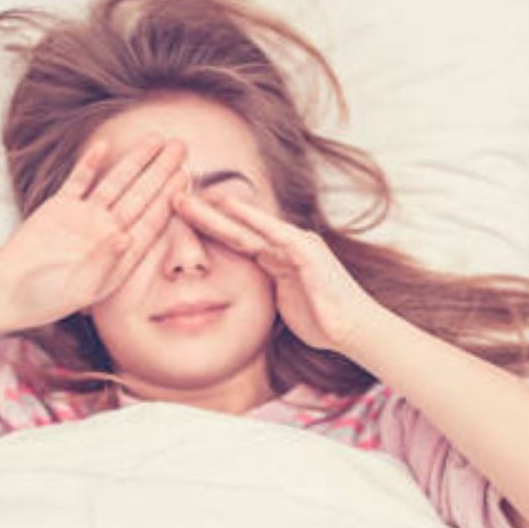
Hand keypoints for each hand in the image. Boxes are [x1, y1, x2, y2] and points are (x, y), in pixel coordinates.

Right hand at [0, 135, 187, 329]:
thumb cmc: (45, 299)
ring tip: (156, 139)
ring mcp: (84, 218)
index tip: (185, 177)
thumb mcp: (80, 289)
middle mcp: (106, 233)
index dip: (168, 198)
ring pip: (116, 183)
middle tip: (182, 146)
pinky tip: (104, 145)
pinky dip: (90, 164)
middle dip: (161, 171)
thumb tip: (127, 237)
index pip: (150, 221)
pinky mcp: (59, 208)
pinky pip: (79, 181)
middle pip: (140, 196)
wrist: (5, 292)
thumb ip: (105, 263)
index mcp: (119, 255)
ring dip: (135, 161)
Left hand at [172, 192, 377, 352]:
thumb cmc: (322, 320)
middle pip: (237, 227)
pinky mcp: (308, 255)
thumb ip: (267, 286)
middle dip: (205, 213)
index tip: (178, 216)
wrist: (354, 331)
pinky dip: (255, 220)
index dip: (207, 227)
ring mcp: (298, 246)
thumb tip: (244, 291)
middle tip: (174, 196)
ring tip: (194, 199)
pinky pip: (276, 234)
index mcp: (277, 256)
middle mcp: (286, 244)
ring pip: (251, 226)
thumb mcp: (283, 300)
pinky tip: (233, 209)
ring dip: (220, 213)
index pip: (235, 238)